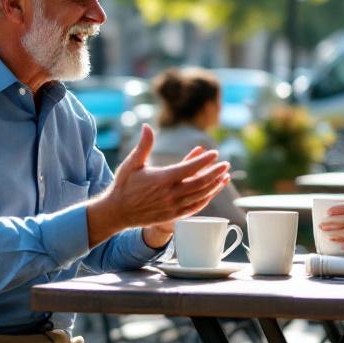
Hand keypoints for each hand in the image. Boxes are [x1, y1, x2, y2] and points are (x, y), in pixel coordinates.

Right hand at [87, 125, 230, 245]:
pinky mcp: (174, 216)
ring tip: (225, 177)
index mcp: (162, 179)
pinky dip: (206, 199)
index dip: (204, 161)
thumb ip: (144, 145)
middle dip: (215, 173)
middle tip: (226, 165)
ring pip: (200, 196)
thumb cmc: (124, 185)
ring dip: (214, 186)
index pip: (189, 168)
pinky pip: (195, 208)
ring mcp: (173, 206)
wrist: (117, 212)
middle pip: (200, 183)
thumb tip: (147, 126)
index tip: (214, 153)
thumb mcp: (132, 163)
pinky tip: (212, 191)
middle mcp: (170, 194)